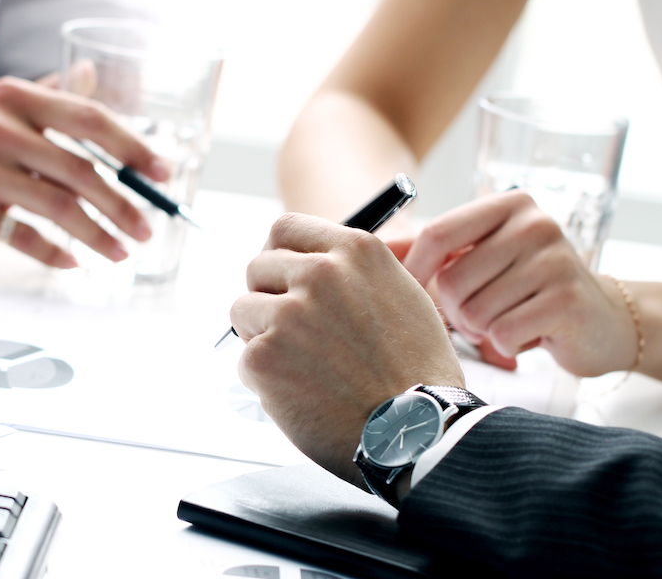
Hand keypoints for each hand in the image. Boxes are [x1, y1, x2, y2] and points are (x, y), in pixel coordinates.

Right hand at [0, 76, 168, 267]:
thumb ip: (44, 96)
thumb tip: (89, 75)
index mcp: (13, 98)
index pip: (89, 119)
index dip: (132, 148)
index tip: (161, 173)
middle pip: (81, 170)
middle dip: (123, 205)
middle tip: (146, 228)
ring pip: (60, 207)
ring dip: (98, 235)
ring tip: (120, 252)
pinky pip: (25, 236)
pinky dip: (55, 253)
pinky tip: (73, 263)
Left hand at [230, 213, 463, 486]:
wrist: (418, 431)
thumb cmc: (417, 373)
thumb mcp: (403, 296)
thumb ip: (354, 273)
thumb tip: (310, 263)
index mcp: (355, 251)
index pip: (285, 229)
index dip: (279, 255)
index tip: (282, 276)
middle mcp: (320, 273)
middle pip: (257, 267)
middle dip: (268, 296)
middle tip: (294, 332)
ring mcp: (288, 313)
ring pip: (243, 310)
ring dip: (261, 336)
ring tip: (303, 366)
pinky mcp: (264, 355)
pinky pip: (244, 358)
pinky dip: (264, 378)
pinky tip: (303, 392)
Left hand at [401, 190, 637, 376]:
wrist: (601, 321)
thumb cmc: (528, 289)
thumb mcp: (484, 257)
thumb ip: (434, 250)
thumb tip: (376, 249)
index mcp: (509, 204)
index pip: (438, 233)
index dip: (414, 272)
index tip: (410, 295)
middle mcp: (536, 224)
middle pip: (453, 280)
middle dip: (456, 312)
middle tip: (479, 317)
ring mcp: (556, 260)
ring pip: (475, 312)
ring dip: (481, 331)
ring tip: (506, 322)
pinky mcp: (567, 300)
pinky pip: (502, 334)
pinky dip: (505, 345)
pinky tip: (526, 336)